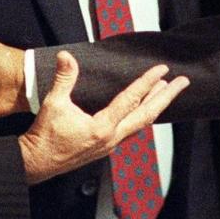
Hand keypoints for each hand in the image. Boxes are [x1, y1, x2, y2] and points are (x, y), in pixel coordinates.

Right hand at [19, 51, 187, 184]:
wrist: (36, 163)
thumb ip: (63, 79)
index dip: (147, 83)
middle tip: (183, 82)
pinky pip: (131, 130)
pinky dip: (142, 117)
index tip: (162, 70)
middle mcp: (112, 138)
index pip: (131, 100)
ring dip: (156, 106)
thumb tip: (66, 56)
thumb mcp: (53, 104)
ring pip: (141, 124)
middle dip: (166, 97)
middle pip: (147, 115)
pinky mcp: (105, 147)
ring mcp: (110, 145)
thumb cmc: (44, 135)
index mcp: (102, 127)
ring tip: (167, 91)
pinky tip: (144, 110)